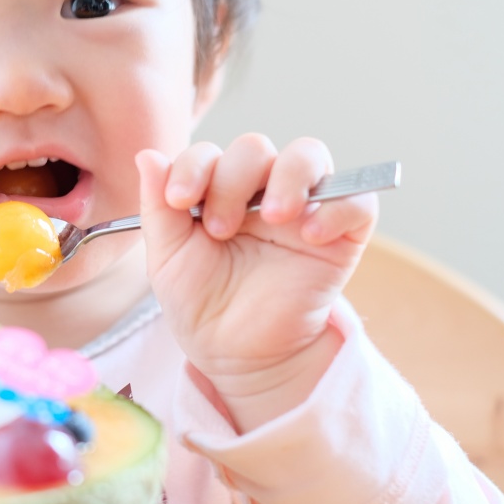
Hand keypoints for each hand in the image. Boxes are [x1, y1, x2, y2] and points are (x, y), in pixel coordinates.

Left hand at [136, 134, 378, 429]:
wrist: (235, 354)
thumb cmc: (200, 302)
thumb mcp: (167, 257)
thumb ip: (158, 206)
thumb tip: (147, 155)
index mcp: (216, 190)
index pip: (209, 154)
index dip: (193, 167)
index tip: (179, 201)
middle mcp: (260, 191)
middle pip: (255, 148)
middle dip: (232, 180)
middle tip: (220, 229)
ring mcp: (302, 209)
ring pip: (309, 155)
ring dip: (288, 177)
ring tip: (274, 217)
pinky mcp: (341, 237)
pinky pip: (357, 203)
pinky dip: (338, 208)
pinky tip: (312, 235)